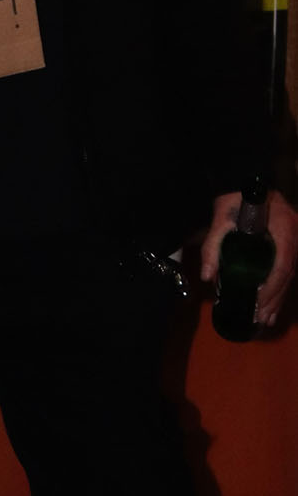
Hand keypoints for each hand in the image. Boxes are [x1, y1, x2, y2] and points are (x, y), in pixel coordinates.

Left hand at [200, 188, 297, 326]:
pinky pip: (287, 266)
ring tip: (267, 317)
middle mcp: (294, 234)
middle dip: (275, 297)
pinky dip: (280, 285)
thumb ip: (213, 246)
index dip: (272, 287)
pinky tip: (272, 300)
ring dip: (279, 296)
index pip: (282, 264)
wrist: (244, 177)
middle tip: (262, 318)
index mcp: (284, 228)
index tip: (259, 302)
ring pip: (290, 272)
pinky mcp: (289, 241)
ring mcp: (294, 238)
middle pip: (288, 273)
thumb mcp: (221, 218)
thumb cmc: (235, 197)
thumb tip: (206, 276)